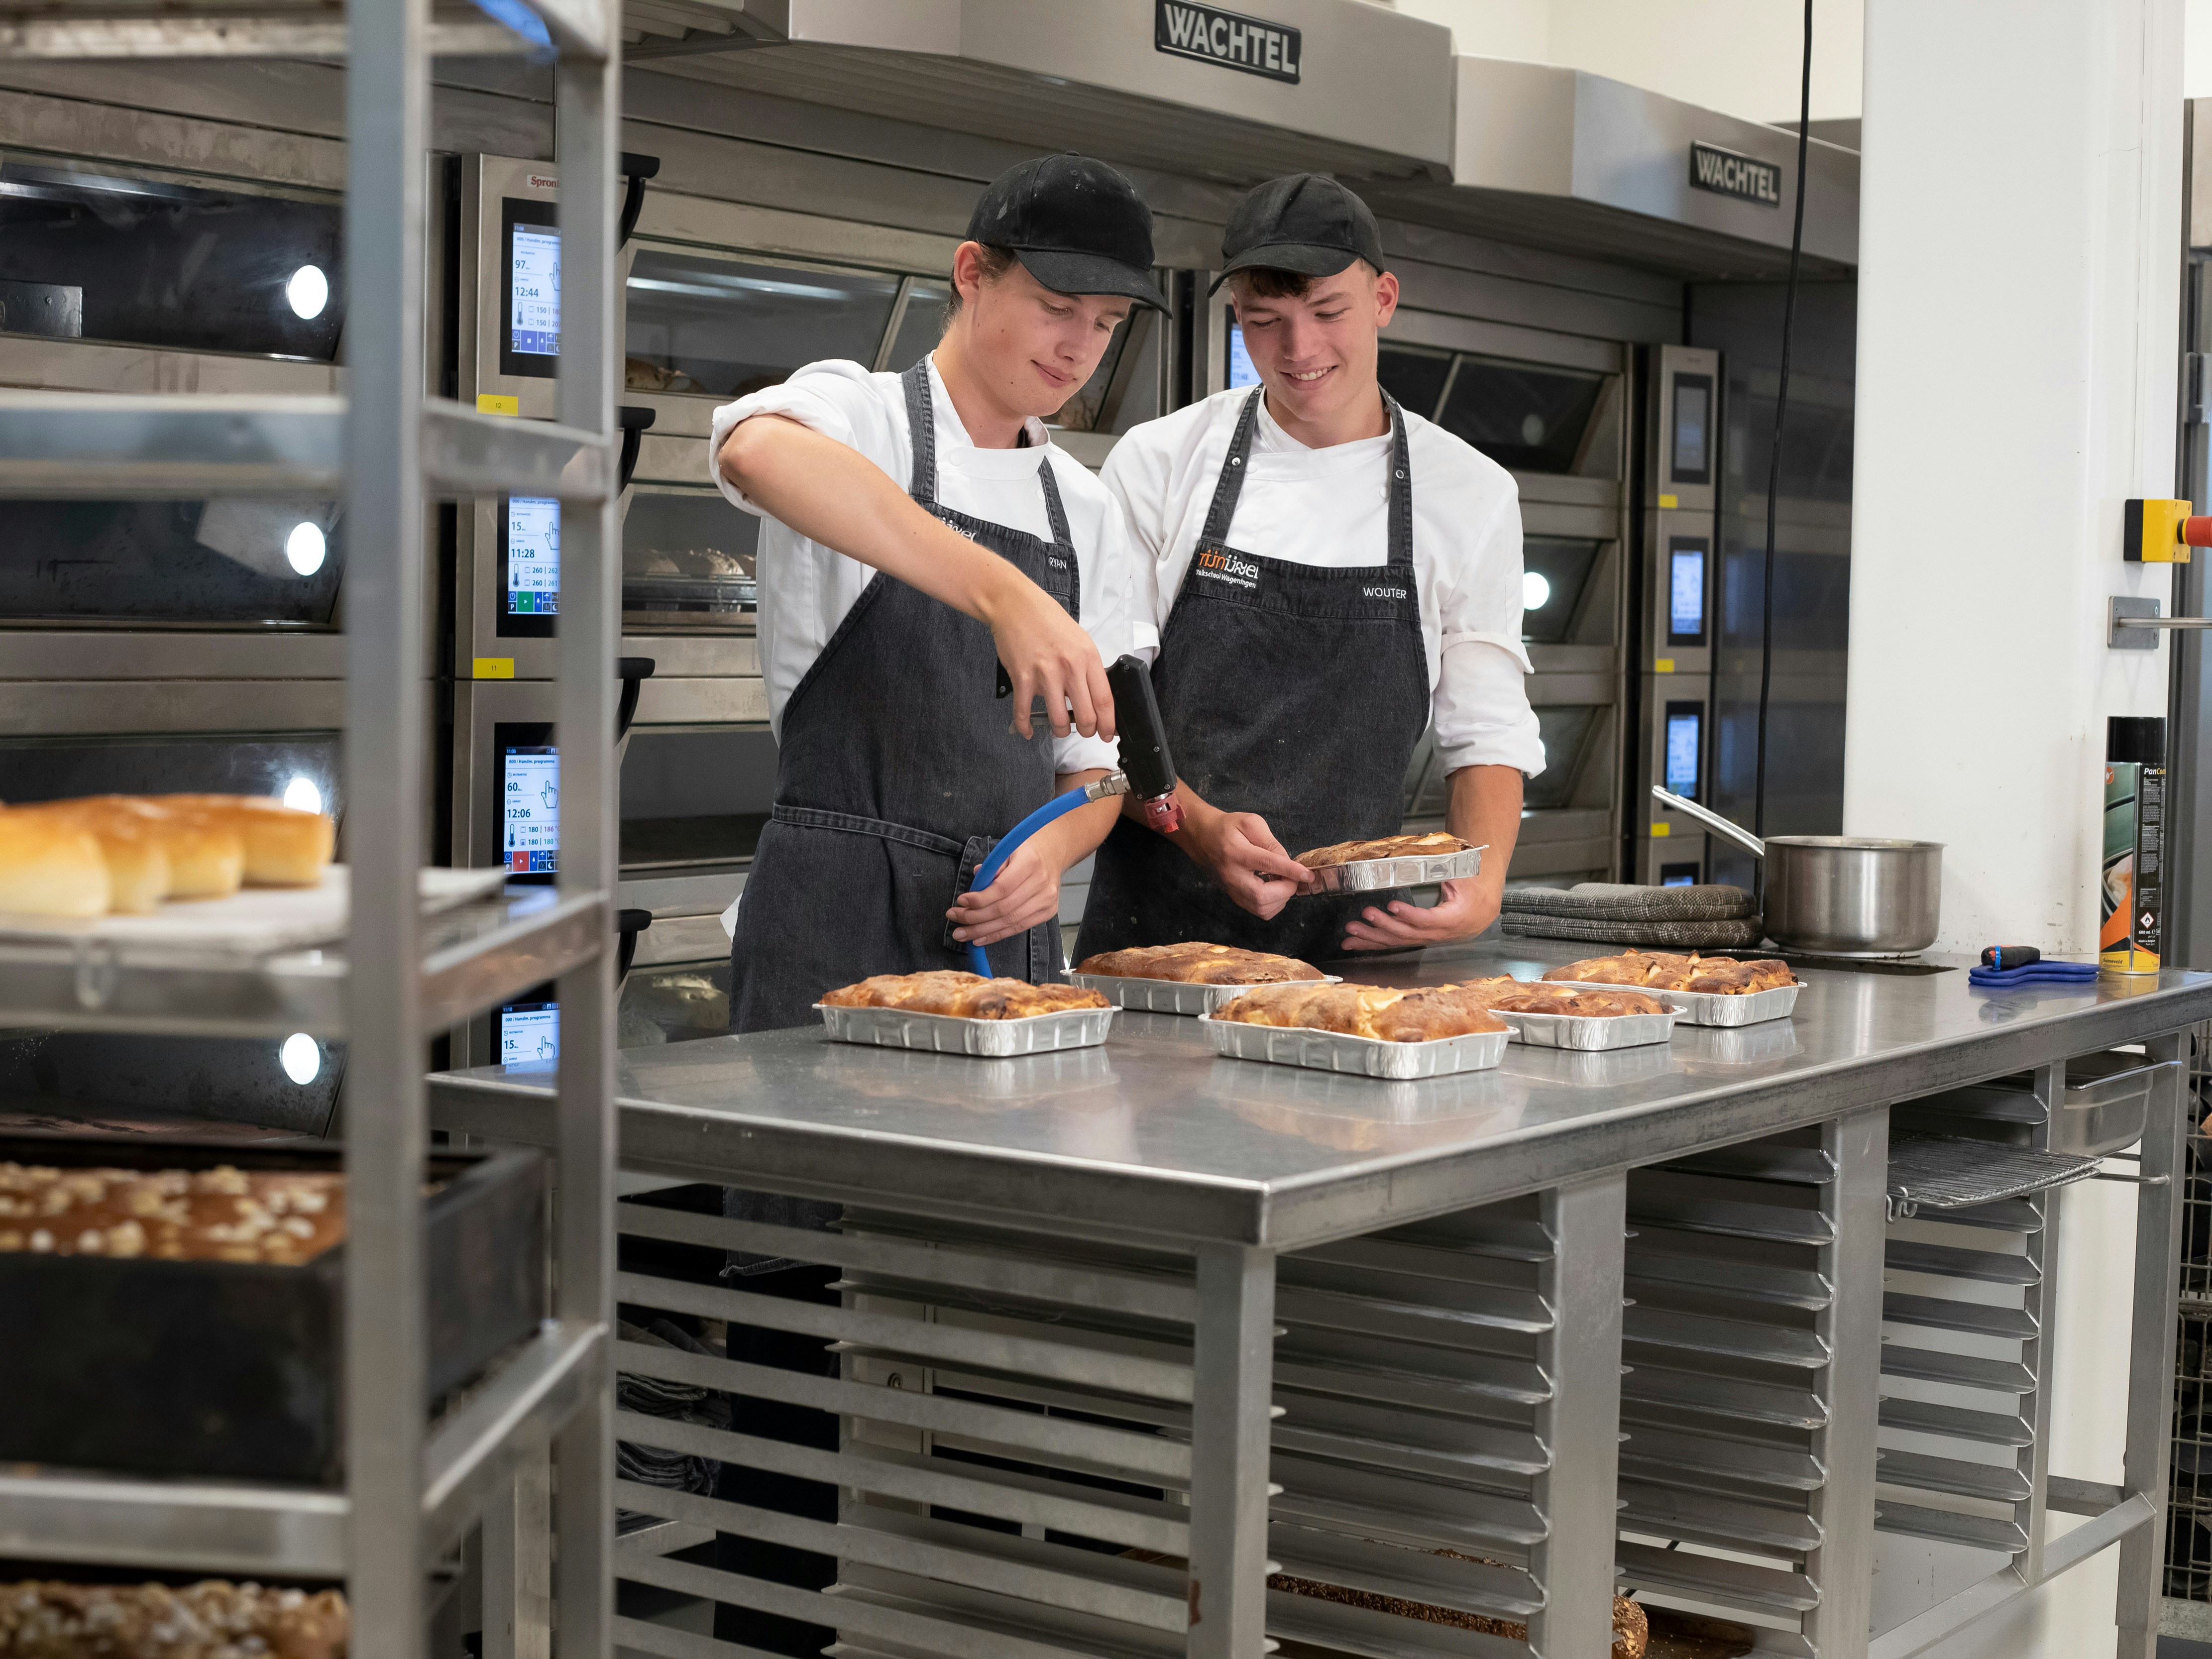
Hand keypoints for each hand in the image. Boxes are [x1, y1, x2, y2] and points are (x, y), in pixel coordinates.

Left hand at [947, 840, 1063, 947]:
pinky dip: (997, 935)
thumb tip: (974, 882)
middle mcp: (1041, 883)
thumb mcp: (1007, 851)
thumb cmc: (1024, 853)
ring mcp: (1046, 899)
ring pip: (1010, 922)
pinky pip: (1019, 928)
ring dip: (982, 930)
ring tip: (962, 933)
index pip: (1002, 887)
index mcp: (1030, 863)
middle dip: (975, 917)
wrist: (1052, 854)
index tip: (961, 901)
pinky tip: (980, 938)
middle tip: (955, 918)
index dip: (980, 898)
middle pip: (1004, 908)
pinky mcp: (1048, 912)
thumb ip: (990, 867)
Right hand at [977, 568, 1114, 742]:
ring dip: (1060, 730)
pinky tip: (1028, 731)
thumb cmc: (1046, 619)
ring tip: (1059, 727)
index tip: (1107, 734)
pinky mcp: (1022, 678)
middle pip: (1085, 716)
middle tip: (1084, 731)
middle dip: (1087, 731)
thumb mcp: (1079, 639)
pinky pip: (1024, 712)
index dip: (1108, 724)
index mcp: (1087, 657)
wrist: (1015, 605)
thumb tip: (1094, 695)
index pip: (1104, 700)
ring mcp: (1045, 674)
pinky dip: (1026, 727)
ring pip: (1058, 720)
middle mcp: (1069, 667)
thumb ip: (1087, 666)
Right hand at [1191, 811, 1310, 920]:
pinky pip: (1259, 910)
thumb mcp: (1251, 823)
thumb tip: (1287, 862)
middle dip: (1285, 889)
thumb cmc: (1228, 828)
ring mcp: (1232, 890)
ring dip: (1281, 898)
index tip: (1307, 875)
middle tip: (1293, 877)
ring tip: (1283, 881)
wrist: (1204, 838)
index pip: (1267, 864)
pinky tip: (1275, 888)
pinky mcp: (1235, 898)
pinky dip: (1274, 903)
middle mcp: (1232, 875)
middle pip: (1261, 896)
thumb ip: (1271, 842)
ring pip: (1261, 908)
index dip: (1291, 871)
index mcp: (1236, 852)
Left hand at [1339, 878, 1499, 951]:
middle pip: (1407, 934)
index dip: (1410, 915)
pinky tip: (1355, 943)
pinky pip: (1395, 943)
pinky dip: (1374, 943)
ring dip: (1372, 938)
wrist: (1483, 910)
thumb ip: (1445, 870)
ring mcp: (1426, 938)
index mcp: (1452, 918)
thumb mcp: (1463, 878)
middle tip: (1365, 916)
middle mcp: (1438, 933)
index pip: (1428, 920)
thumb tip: (1427, 858)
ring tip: (1351, 933)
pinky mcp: (1417, 939)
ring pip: (1397, 942)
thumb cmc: (1473, 892)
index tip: (1393, 906)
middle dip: (1383, 926)